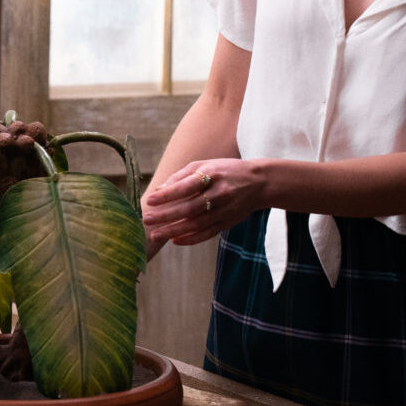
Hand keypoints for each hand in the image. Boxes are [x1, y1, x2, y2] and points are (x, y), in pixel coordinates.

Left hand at [141, 159, 266, 247]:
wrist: (259, 182)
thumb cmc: (226, 171)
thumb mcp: (206, 165)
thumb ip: (182, 176)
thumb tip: (159, 190)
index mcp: (212, 175)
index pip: (186, 187)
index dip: (167, 195)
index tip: (150, 200)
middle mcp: (219, 193)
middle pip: (189, 208)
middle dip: (166, 215)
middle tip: (146, 219)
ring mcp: (224, 210)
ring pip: (196, 224)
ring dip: (174, 230)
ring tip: (156, 234)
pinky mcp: (228, 222)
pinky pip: (207, 233)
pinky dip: (191, 239)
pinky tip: (175, 241)